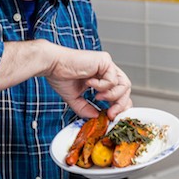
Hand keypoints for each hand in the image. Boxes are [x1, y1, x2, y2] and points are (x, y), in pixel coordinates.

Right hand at [0, 40, 131, 118]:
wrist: (52, 65)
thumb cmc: (60, 76)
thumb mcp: (75, 98)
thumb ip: (86, 108)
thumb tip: (96, 117)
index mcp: (101, 77)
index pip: (120, 92)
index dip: (120, 105)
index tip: (112, 116)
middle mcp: (106, 70)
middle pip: (126, 89)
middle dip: (120, 104)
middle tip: (110, 114)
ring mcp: (107, 64)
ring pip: (124, 85)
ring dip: (112, 96)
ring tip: (98, 97)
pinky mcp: (105, 60)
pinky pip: (112, 80)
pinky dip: (102, 86)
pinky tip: (89, 83)